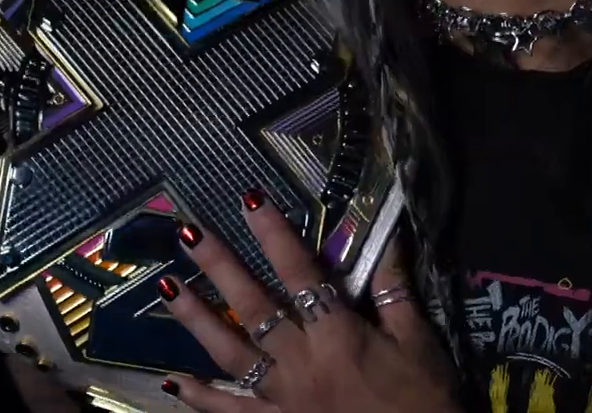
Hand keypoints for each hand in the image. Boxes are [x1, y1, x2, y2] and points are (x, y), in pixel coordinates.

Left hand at [157, 189, 460, 412]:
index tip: (249, 200)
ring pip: (231, 354)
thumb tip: (388, 236)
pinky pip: (232, 411)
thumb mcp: (419, 342)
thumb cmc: (424, 401)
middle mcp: (301, 363)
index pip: (300, 273)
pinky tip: (173, 382)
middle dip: (219, 267)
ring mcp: (283, 399)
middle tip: (187, 233)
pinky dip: (201, 398)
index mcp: (338, 335)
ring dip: (197, 320)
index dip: (274, 234)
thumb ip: (394, 291)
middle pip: (253, 307)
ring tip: (167, 288)